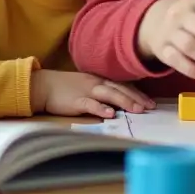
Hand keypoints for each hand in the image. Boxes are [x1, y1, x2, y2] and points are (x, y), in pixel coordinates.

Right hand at [30, 69, 155, 118]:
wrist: (43, 85)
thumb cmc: (64, 87)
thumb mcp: (86, 85)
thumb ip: (101, 91)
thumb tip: (117, 102)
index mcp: (99, 79)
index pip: (122, 85)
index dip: (137, 93)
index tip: (150, 102)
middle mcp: (96, 83)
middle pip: (120, 89)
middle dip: (136, 98)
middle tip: (151, 107)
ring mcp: (86, 91)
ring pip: (110, 94)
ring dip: (125, 102)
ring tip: (138, 110)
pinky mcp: (76, 101)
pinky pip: (91, 104)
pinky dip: (101, 108)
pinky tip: (111, 114)